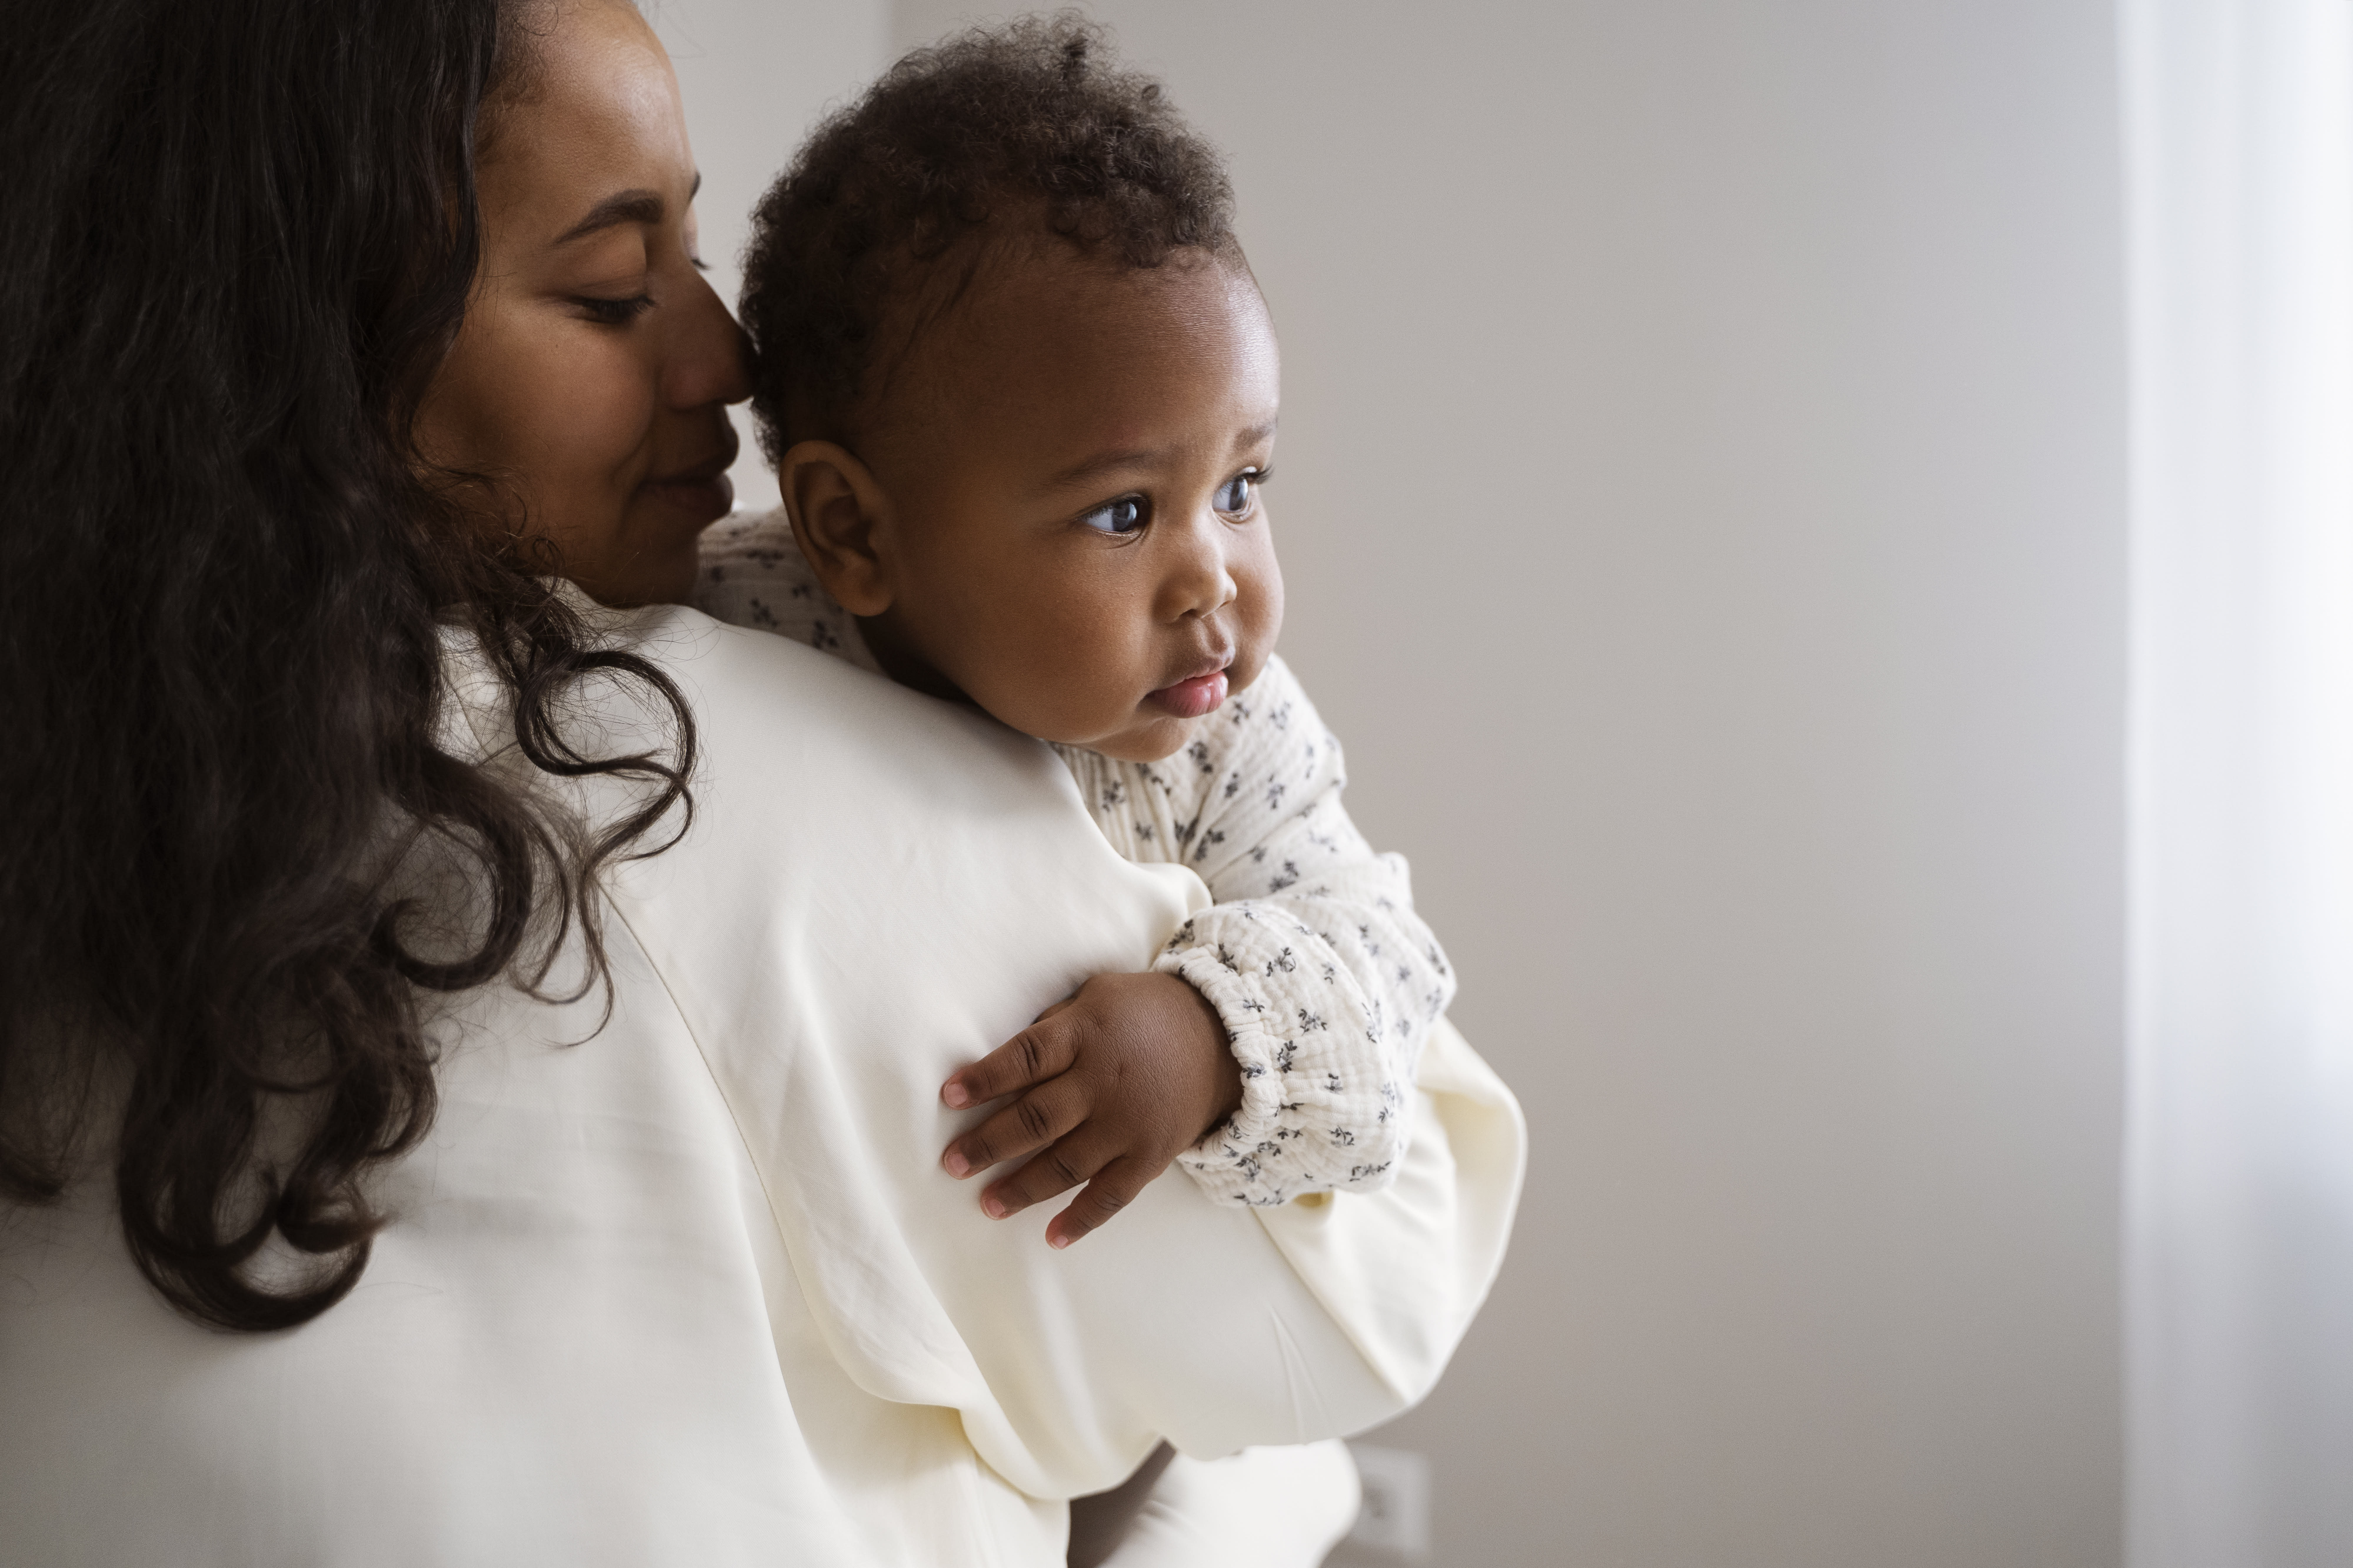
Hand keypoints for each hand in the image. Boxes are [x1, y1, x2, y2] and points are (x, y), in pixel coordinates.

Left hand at [939, 971, 1243, 1247]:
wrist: (1221, 1039)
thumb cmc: (1143, 1013)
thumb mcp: (1096, 997)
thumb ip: (1052, 1027)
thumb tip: (1002, 1063)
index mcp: (1086, 1034)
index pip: (1025, 1058)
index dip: (985, 1078)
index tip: (948, 1096)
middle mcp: (1105, 1083)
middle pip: (1037, 1117)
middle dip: (989, 1143)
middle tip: (952, 1163)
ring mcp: (1129, 1124)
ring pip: (1066, 1163)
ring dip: (1022, 1187)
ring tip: (987, 1204)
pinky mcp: (1151, 1156)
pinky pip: (1112, 1196)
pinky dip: (1082, 1219)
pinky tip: (1052, 1237)